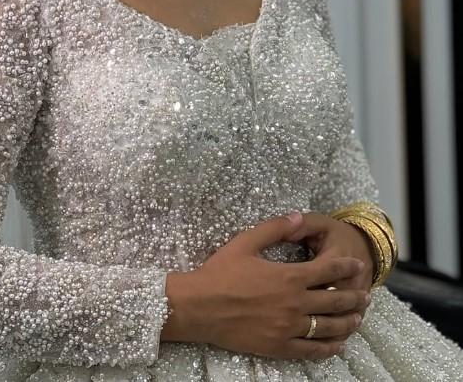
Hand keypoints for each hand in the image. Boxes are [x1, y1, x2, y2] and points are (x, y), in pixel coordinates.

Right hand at [163, 213, 369, 361]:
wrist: (200, 306)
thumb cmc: (221, 272)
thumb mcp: (246, 241)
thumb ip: (275, 228)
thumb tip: (298, 216)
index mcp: (289, 277)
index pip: (328, 271)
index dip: (346, 267)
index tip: (358, 266)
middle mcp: (295, 304)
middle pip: (335, 301)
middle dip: (354, 297)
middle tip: (366, 295)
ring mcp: (289, 328)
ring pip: (328, 328)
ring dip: (348, 322)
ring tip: (358, 319)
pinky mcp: (279, 347)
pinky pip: (311, 351)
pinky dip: (328, 348)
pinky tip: (337, 346)